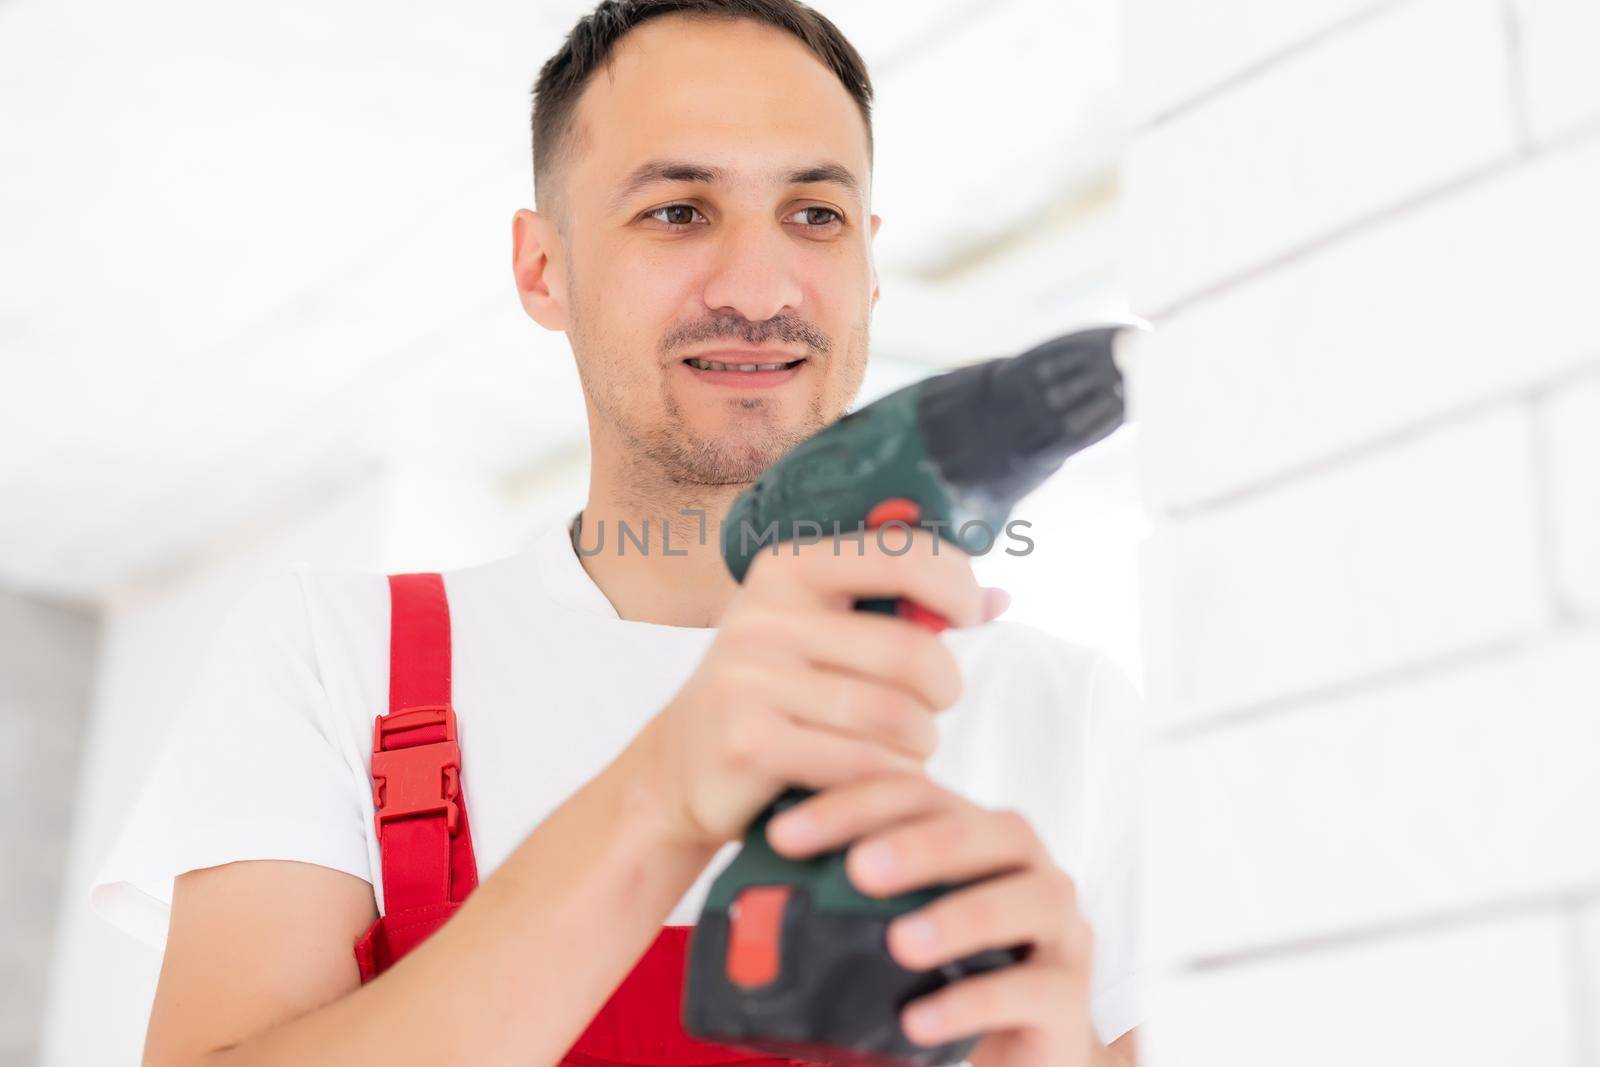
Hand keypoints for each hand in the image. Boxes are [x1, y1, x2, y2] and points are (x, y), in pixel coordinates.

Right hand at [632, 529, 1006, 848]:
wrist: (678, 767)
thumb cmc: (774, 693)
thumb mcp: (822, 633)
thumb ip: (905, 611)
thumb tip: (1001, 598)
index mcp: (789, 567)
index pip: (903, 555)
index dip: (959, 586)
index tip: (973, 616)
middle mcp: (764, 614)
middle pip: (912, 653)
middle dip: (944, 690)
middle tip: (933, 708)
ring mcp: (751, 679)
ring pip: (893, 717)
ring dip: (919, 744)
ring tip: (904, 748)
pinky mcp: (749, 742)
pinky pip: (860, 765)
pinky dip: (889, 781)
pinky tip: (882, 781)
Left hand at [766, 773, 1098, 1066]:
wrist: (1025, 1048)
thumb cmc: (951, 972)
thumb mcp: (901, 923)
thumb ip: (855, 898)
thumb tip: (751, 896)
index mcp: (979, 835)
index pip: (919, 795)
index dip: (853, 804)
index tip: (783, 834)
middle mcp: (1029, 868)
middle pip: (986, 832)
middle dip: (922, 844)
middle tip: (857, 870)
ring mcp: (1062, 929)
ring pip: (1028, 901)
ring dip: (962, 916)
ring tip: (900, 943)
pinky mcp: (1072, 996)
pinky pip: (1032, 990)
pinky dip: (973, 1002)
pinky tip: (917, 1019)